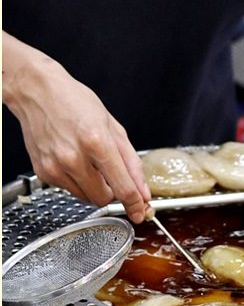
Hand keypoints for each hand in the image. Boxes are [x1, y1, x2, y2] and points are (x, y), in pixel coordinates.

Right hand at [3, 37, 151, 221]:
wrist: (38, 93)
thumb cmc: (76, 103)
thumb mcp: (114, 128)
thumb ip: (131, 161)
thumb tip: (142, 189)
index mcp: (97, 143)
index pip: (122, 187)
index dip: (135, 203)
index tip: (141, 212)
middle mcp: (74, 158)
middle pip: (104, 198)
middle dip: (114, 192)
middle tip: (114, 176)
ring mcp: (56, 167)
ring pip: (87, 197)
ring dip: (96, 188)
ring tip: (91, 162)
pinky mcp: (44, 172)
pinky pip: (70, 190)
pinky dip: (78, 182)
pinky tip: (75, 161)